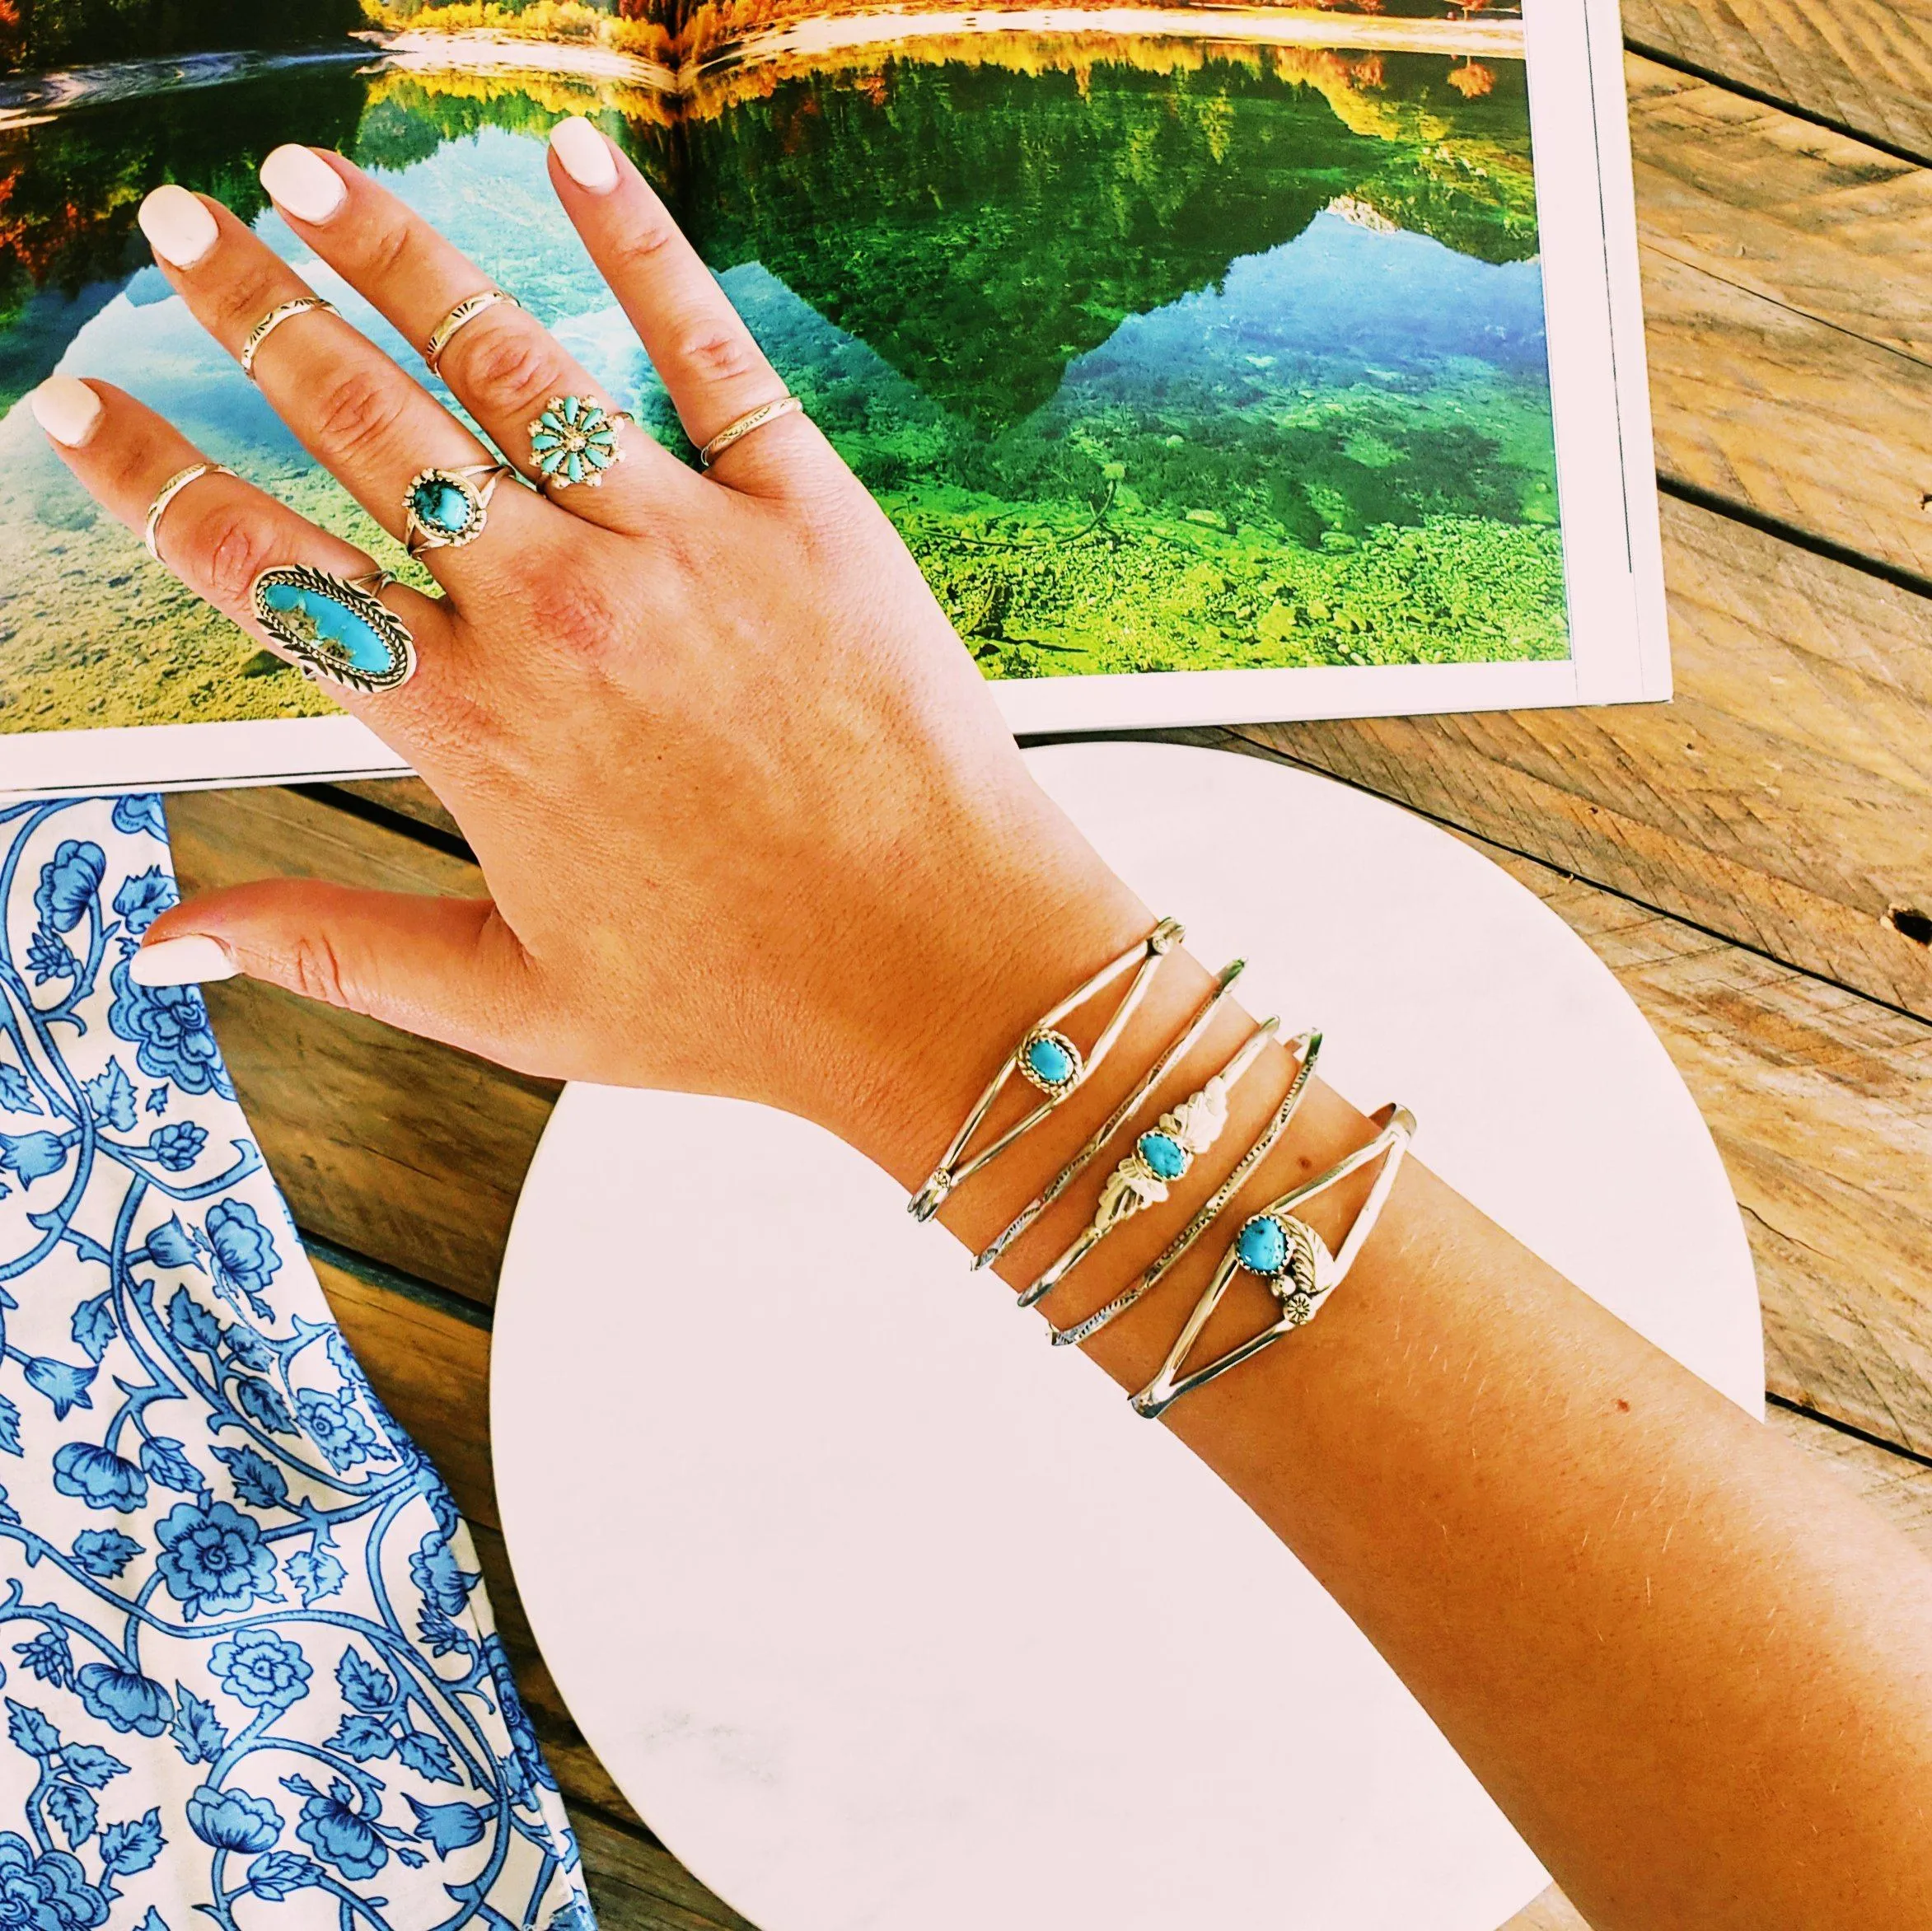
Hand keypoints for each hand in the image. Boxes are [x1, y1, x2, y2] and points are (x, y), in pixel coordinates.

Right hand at [32, 121, 1149, 1178]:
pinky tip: (572, 151)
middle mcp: (555, 610)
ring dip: (390, 253)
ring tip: (304, 174)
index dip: (150, 479)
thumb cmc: (742, 1001)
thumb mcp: (517, 1005)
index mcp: (473, 727)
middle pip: (360, 424)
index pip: (264, 569)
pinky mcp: (802, 507)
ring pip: (504, 361)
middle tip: (172, 227)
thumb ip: (333, 949)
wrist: (944, 972)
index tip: (76, 407)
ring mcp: (680, 545)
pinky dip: (639, 238)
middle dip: (246, 311)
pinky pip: (705, 345)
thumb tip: (164, 938)